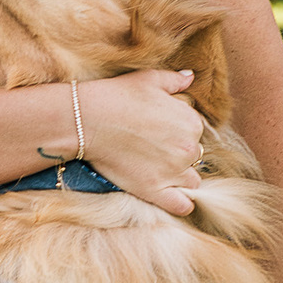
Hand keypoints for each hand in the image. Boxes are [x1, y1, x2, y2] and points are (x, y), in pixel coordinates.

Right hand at [74, 70, 204, 216]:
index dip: (178, 131)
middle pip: (194, 156)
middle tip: (153, 147)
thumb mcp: (149, 79)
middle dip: (178, 153)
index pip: (195, 131)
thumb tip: (190, 77)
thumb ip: (175, 80)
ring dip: (180, 177)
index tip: (159, 130)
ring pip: (191, 181)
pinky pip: (181, 205)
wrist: (88, 119)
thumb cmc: (117, 95)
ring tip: (157, 169)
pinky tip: (169, 194)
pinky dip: (179, 202)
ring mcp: (173, 172)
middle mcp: (188, 148)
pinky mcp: (154, 190)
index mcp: (191, 122)